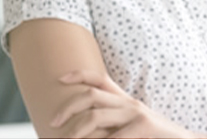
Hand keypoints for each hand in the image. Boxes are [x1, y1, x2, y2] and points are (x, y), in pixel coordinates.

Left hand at [50, 70, 201, 138]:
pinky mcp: (144, 126)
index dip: (78, 74)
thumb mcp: (130, 126)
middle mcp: (129, 102)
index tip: (60, 78)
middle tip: (53, 122)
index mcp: (124, 100)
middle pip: (90, 94)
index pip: (99, 78)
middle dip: (68, 107)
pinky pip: (114, 138)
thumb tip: (83, 128)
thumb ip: (111, 123)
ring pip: (96, 116)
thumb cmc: (153, 137)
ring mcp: (137, 113)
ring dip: (76, 131)